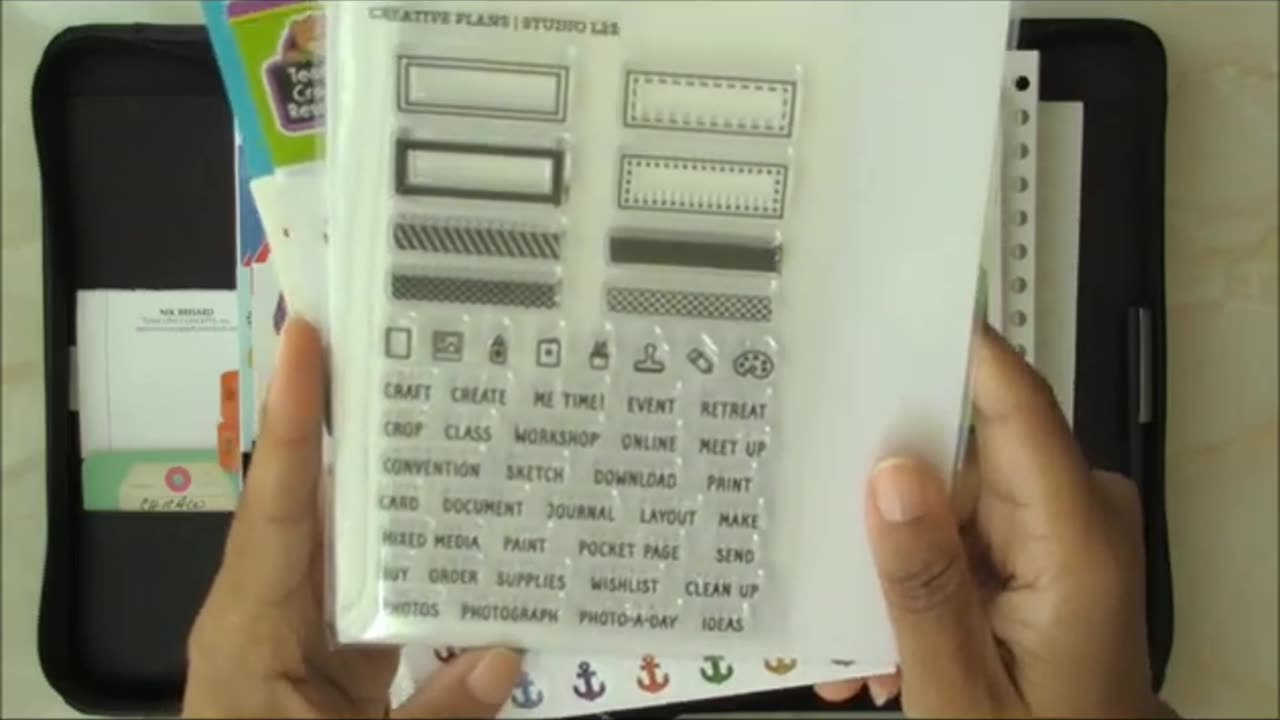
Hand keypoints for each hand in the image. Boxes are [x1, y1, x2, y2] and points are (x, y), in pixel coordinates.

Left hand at [183, 319, 522, 717]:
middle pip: (305, 494)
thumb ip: (435, 712)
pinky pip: (365, 578)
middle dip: (341, 414)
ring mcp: (295, 625)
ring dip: (381, 471)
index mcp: (254, 627)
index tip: (308, 335)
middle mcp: (267, 607)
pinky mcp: (324, 650)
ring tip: (434, 402)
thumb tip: (510, 649)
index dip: (296, 417)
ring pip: (340, 530)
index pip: (277, 502)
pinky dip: (405, 543)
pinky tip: (456, 517)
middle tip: (389, 336)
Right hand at [816, 326, 1171, 717]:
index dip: (952, 345)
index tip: (884, 308)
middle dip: (883, 494)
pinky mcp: (1042, 548)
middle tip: (820, 536)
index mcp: (1076, 542)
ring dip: (895, 553)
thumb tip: (889, 477)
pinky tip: (890, 635)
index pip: (1013, 403)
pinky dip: (919, 574)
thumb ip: (923, 586)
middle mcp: (1079, 517)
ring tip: (859, 632)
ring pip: (950, 496)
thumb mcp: (962, 692)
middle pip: (963, 453)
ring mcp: (1061, 531)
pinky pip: (962, 530)